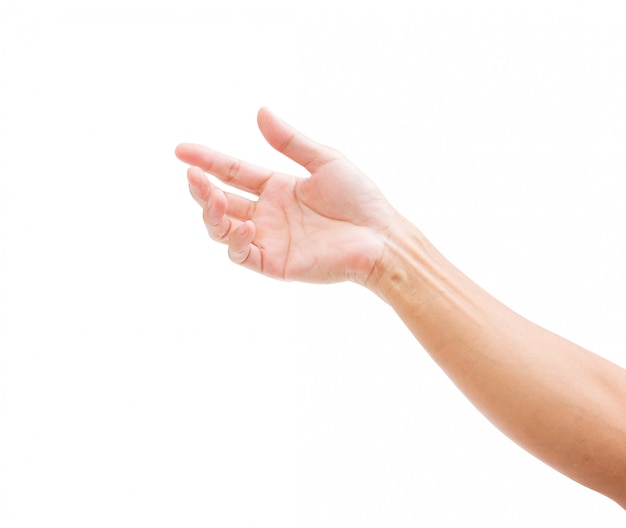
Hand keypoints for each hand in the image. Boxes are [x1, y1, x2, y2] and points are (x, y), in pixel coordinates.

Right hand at [176, 108, 394, 283]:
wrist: (380, 236)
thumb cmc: (359, 198)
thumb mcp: (324, 161)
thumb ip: (290, 142)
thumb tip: (260, 111)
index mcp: (276, 187)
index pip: (232, 172)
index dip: (207, 161)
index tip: (181, 150)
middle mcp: (267, 214)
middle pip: (220, 201)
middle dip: (202, 189)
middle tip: (192, 175)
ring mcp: (269, 239)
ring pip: (223, 229)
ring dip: (212, 214)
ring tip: (214, 198)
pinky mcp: (275, 264)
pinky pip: (243, 255)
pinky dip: (237, 241)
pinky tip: (247, 226)